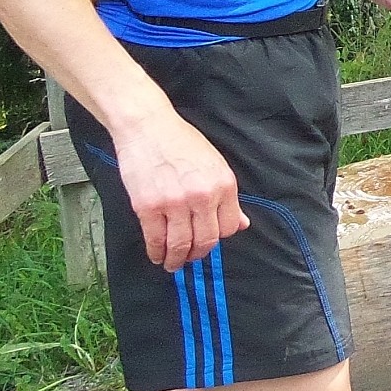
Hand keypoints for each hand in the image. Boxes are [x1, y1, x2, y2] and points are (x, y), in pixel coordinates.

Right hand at [111, 114, 248, 272]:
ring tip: (173, 263)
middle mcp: (202, 196)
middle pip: (206, 240)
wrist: (148, 127)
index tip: (209, 242)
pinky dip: (157, 253)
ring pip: (180, 245)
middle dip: (198, 255)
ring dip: (177, 259)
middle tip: (190, 259)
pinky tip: (157, 255)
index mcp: (223, 185)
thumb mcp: (215, 164)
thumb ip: (228, 198)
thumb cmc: (182, 142)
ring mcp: (174, 203)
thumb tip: (242, 223)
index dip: (218, 238)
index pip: (228, 227)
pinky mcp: (148, 207)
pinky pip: (156, 240)